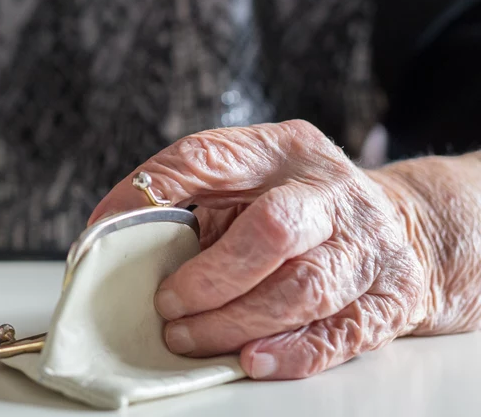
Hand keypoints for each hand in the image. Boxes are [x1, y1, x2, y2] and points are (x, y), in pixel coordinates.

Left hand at [89, 120, 436, 379]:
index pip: (209, 157)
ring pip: (303, 288)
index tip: (107, 229)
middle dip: (210, 276)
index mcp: (281, 150)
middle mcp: (329, 191)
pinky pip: (339, 333)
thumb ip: (190, 197)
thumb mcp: (248, 179)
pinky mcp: (388, 298)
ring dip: (235, 321)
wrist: (400, 228)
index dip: (152, 191)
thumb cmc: (298, 205)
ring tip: (188, 337)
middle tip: (166, 303)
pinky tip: (250, 359)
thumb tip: (111, 233)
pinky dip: (290, 352)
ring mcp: (366, 244)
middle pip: (273, 229)